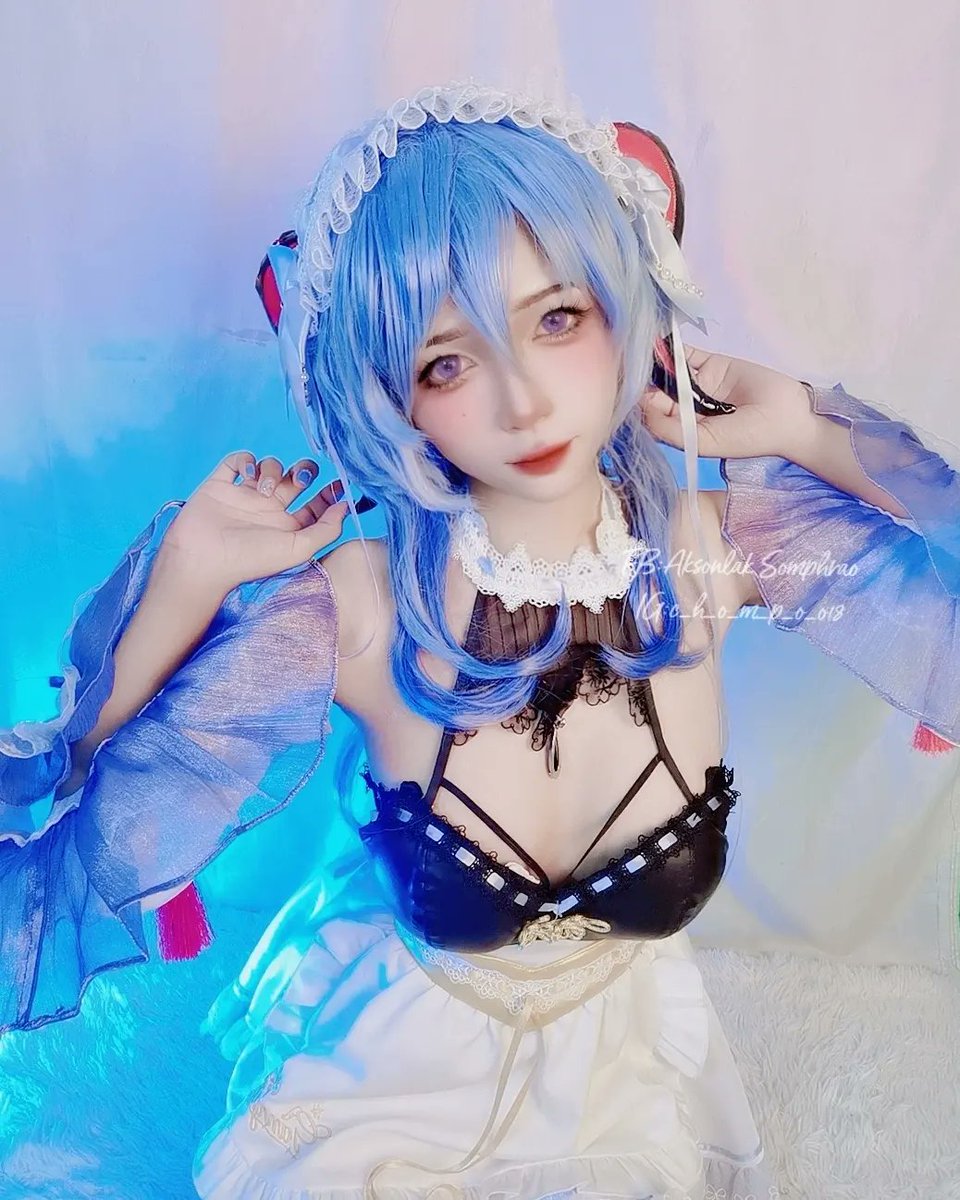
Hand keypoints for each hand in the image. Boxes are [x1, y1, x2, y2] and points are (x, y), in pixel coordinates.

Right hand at [159, 452, 351, 592]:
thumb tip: (347, 506)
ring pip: (269, 465)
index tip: (338, 484)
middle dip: (304, 471)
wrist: (203, 560)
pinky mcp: (221, 484)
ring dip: (272, 470)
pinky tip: (246, 474)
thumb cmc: (251, 560)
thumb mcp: (299, 550)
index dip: (329, 492)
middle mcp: (270, 509)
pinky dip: (246, 460)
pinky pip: (238, 460)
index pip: (317, 503)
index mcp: (290, 526)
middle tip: (300, 479)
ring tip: (262, 490)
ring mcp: (246, 495)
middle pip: (297, 477)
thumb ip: (326, 529)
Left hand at [640, 345, 811, 459]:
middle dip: (644, 381)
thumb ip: (670, 430)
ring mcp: (699, 384)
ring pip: (670, 372)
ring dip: (656, 363)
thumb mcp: (704, 442)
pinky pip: (689, 355)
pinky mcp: (713, 364)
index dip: (639, 404)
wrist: (789, 417)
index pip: (652, 415)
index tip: (625, 390)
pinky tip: (660, 342)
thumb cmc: (748, 438)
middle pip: (657, 391)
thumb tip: (642, 408)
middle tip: (627, 367)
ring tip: (639, 352)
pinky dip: (674, 348)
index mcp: (682, 430)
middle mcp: (686, 408)